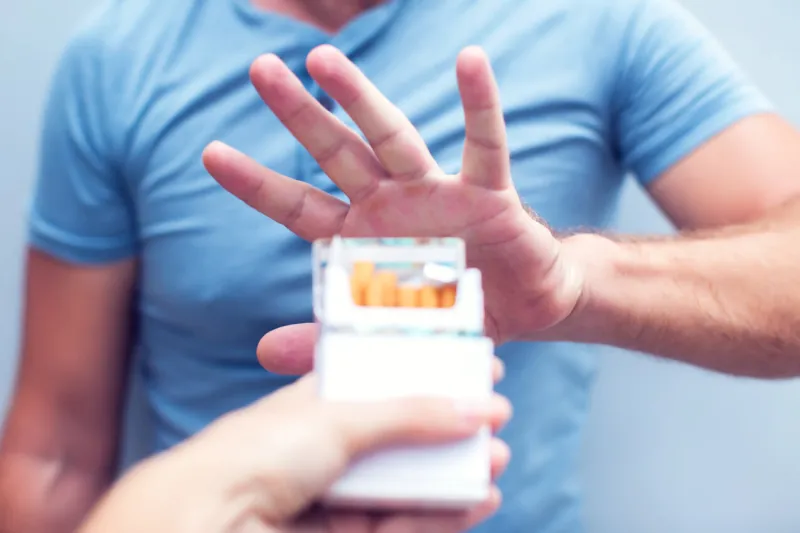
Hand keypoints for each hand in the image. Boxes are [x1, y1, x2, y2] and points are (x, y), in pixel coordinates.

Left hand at [79, 371, 510, 532]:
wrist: (199, 524)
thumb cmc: (254, 454)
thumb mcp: (338, 418)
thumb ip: (408, 415)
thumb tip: (473, 407)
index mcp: (311, 404)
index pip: (379, 385)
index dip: (425, 379)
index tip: (468, 372)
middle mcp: (320, 450)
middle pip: (398, 439)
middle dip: (448, 433)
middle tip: (494, 423)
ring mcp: (327, 496)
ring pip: (402, 485)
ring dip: (451, 476)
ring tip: (496, 465)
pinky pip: (395, 522)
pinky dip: (435, 515)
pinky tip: (473, 503)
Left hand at [202, 44, 584, 347]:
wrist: (518, 310)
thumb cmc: (448, 314)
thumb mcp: (383, 333)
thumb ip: (327, 339)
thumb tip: (263, 352)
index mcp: (361, 237)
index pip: (298, 206)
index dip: (257, 183)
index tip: (210, 153)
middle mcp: (391, 205)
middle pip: (336, 153)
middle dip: (300, 113)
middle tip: (261, 68)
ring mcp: (436, 194)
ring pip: (392, 137)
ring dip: (359, 98)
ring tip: (322, 59)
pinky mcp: (488, 194)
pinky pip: (484, 144)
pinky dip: (480, 104)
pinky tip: (470, 60)